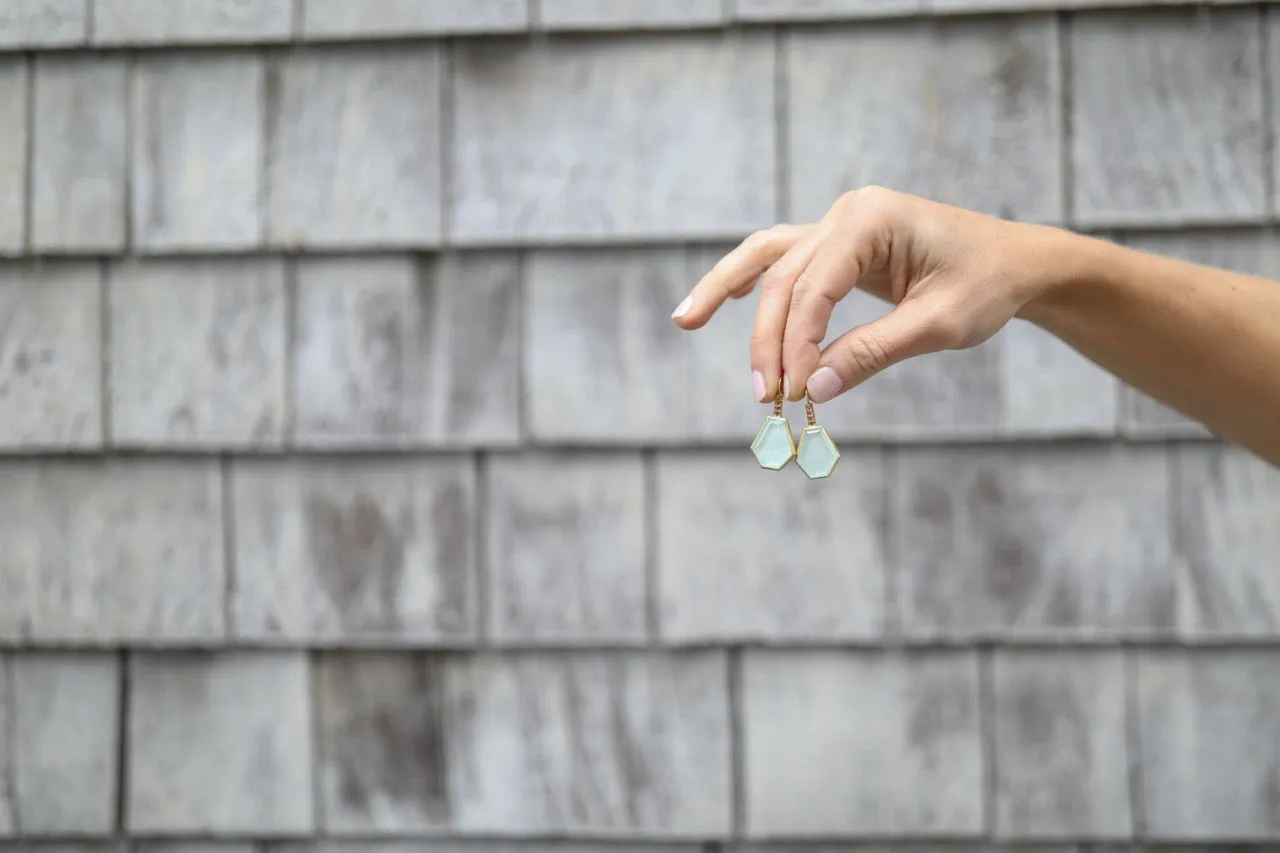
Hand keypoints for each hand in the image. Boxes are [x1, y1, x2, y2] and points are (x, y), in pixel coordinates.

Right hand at [670, 186, 1067, 403]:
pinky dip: (751, 281)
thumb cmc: (987, 286)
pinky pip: (784, 261)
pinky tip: (723, 301)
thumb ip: (873, 352)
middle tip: (765, 396)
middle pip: (784, 276)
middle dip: (769, 338)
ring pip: (768, 259)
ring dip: (727, 291)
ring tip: (684, 319)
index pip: (815, 286)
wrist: (1016, 263)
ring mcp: (838, 225)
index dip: (797, 342)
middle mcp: (847, 213)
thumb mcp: (939, 325)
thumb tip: (814, 388)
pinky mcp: (839, 245)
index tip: (794, 391)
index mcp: (873, 219)